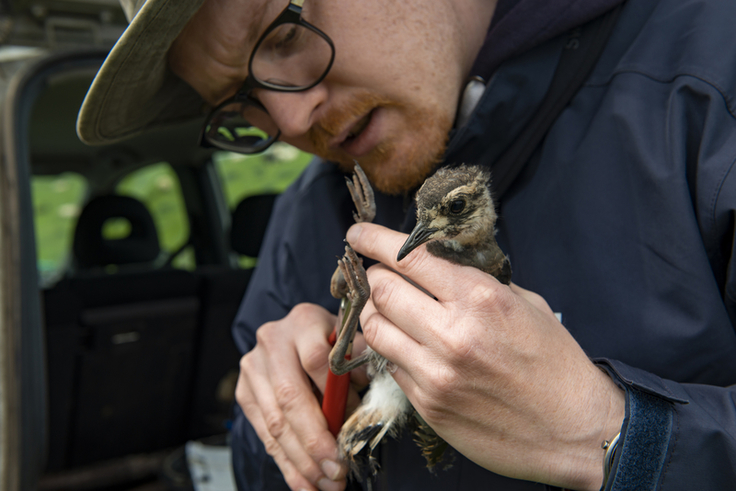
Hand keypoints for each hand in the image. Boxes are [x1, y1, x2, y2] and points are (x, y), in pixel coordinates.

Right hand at [235, 303, 368, 490]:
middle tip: (337, 469)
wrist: (294, 336)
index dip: (336, 397)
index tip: (352, 427)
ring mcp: (254, 367)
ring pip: (276, 422)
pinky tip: (304, 482)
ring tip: (326, 483)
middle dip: (316, 441)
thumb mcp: (351, 343)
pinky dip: (287, 464)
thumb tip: (368, 399)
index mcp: (304, 321)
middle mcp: (273, 340)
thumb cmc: (331, 342)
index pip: (317, 359)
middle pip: (291, 397)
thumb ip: (360, 364)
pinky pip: (265, 435)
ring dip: (302, 461)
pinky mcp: (245, 392)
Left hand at [346, 223, 624, 490]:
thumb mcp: (526, 305)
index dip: (374, 240)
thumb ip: (477, 280)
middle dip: (373, 277)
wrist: (573, 431)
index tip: (358, 234)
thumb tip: (434, 262)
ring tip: (389, 310)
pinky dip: (391, 348)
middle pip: (380, 290)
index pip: (409, 257)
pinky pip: (389, 364)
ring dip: (374, 313)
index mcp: (480, 299)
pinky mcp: (428, 404)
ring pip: (374, 328)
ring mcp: (436, 373)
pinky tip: (408, 345)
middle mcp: (453, 334)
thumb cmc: (554, 362)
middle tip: (377, 275)